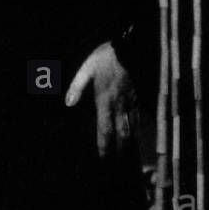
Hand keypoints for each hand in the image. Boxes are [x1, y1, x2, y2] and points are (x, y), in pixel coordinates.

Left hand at [65, 41, 136, 157]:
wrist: (129, 47)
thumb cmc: (105, 58)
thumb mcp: (86, 69)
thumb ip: (76, 87)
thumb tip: (68, 104)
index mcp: (105, 100)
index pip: (105, 128)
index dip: (104, 144)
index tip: (103, 157)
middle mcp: (120, 105)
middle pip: (122, 133)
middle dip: (120, 149)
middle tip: (117, 162)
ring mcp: (131, 102)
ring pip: (133, 127)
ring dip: (130, 142)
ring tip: (128, 155)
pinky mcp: (139, 97)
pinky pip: (140, 117)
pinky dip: (139, 128)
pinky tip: (138, 136)